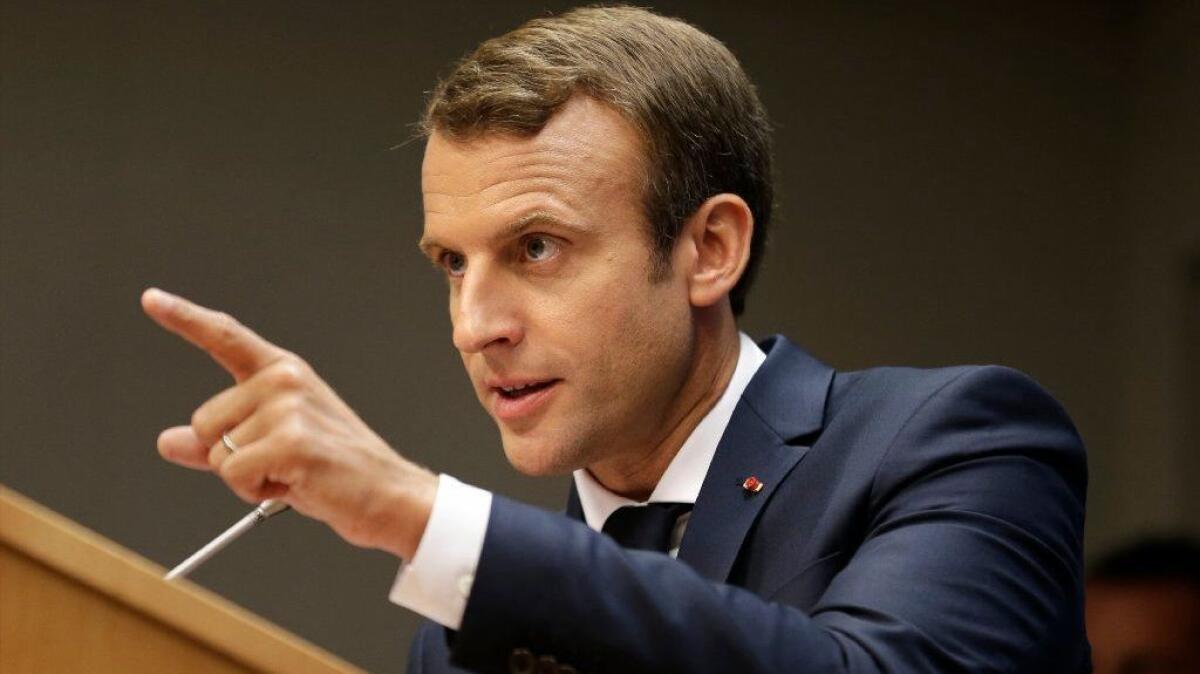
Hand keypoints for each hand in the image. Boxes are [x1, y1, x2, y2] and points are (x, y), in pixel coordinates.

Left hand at [142, 288, 435, 559]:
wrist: (388, 495)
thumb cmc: (334, 470)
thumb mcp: (271, 448)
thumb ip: (218, 441)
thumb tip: (168, 441)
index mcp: (283, 373)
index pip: (226, 338)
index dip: (185, 318)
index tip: (152, 300)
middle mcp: (285, 381)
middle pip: (204, 421)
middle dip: (229, 455)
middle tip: (279, 463)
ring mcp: (290, 408)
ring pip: (216, 452)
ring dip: (244, 477)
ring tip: (291, 473)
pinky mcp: (292, 441)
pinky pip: (233, 474)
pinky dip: (253, 491)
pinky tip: (293, 484)